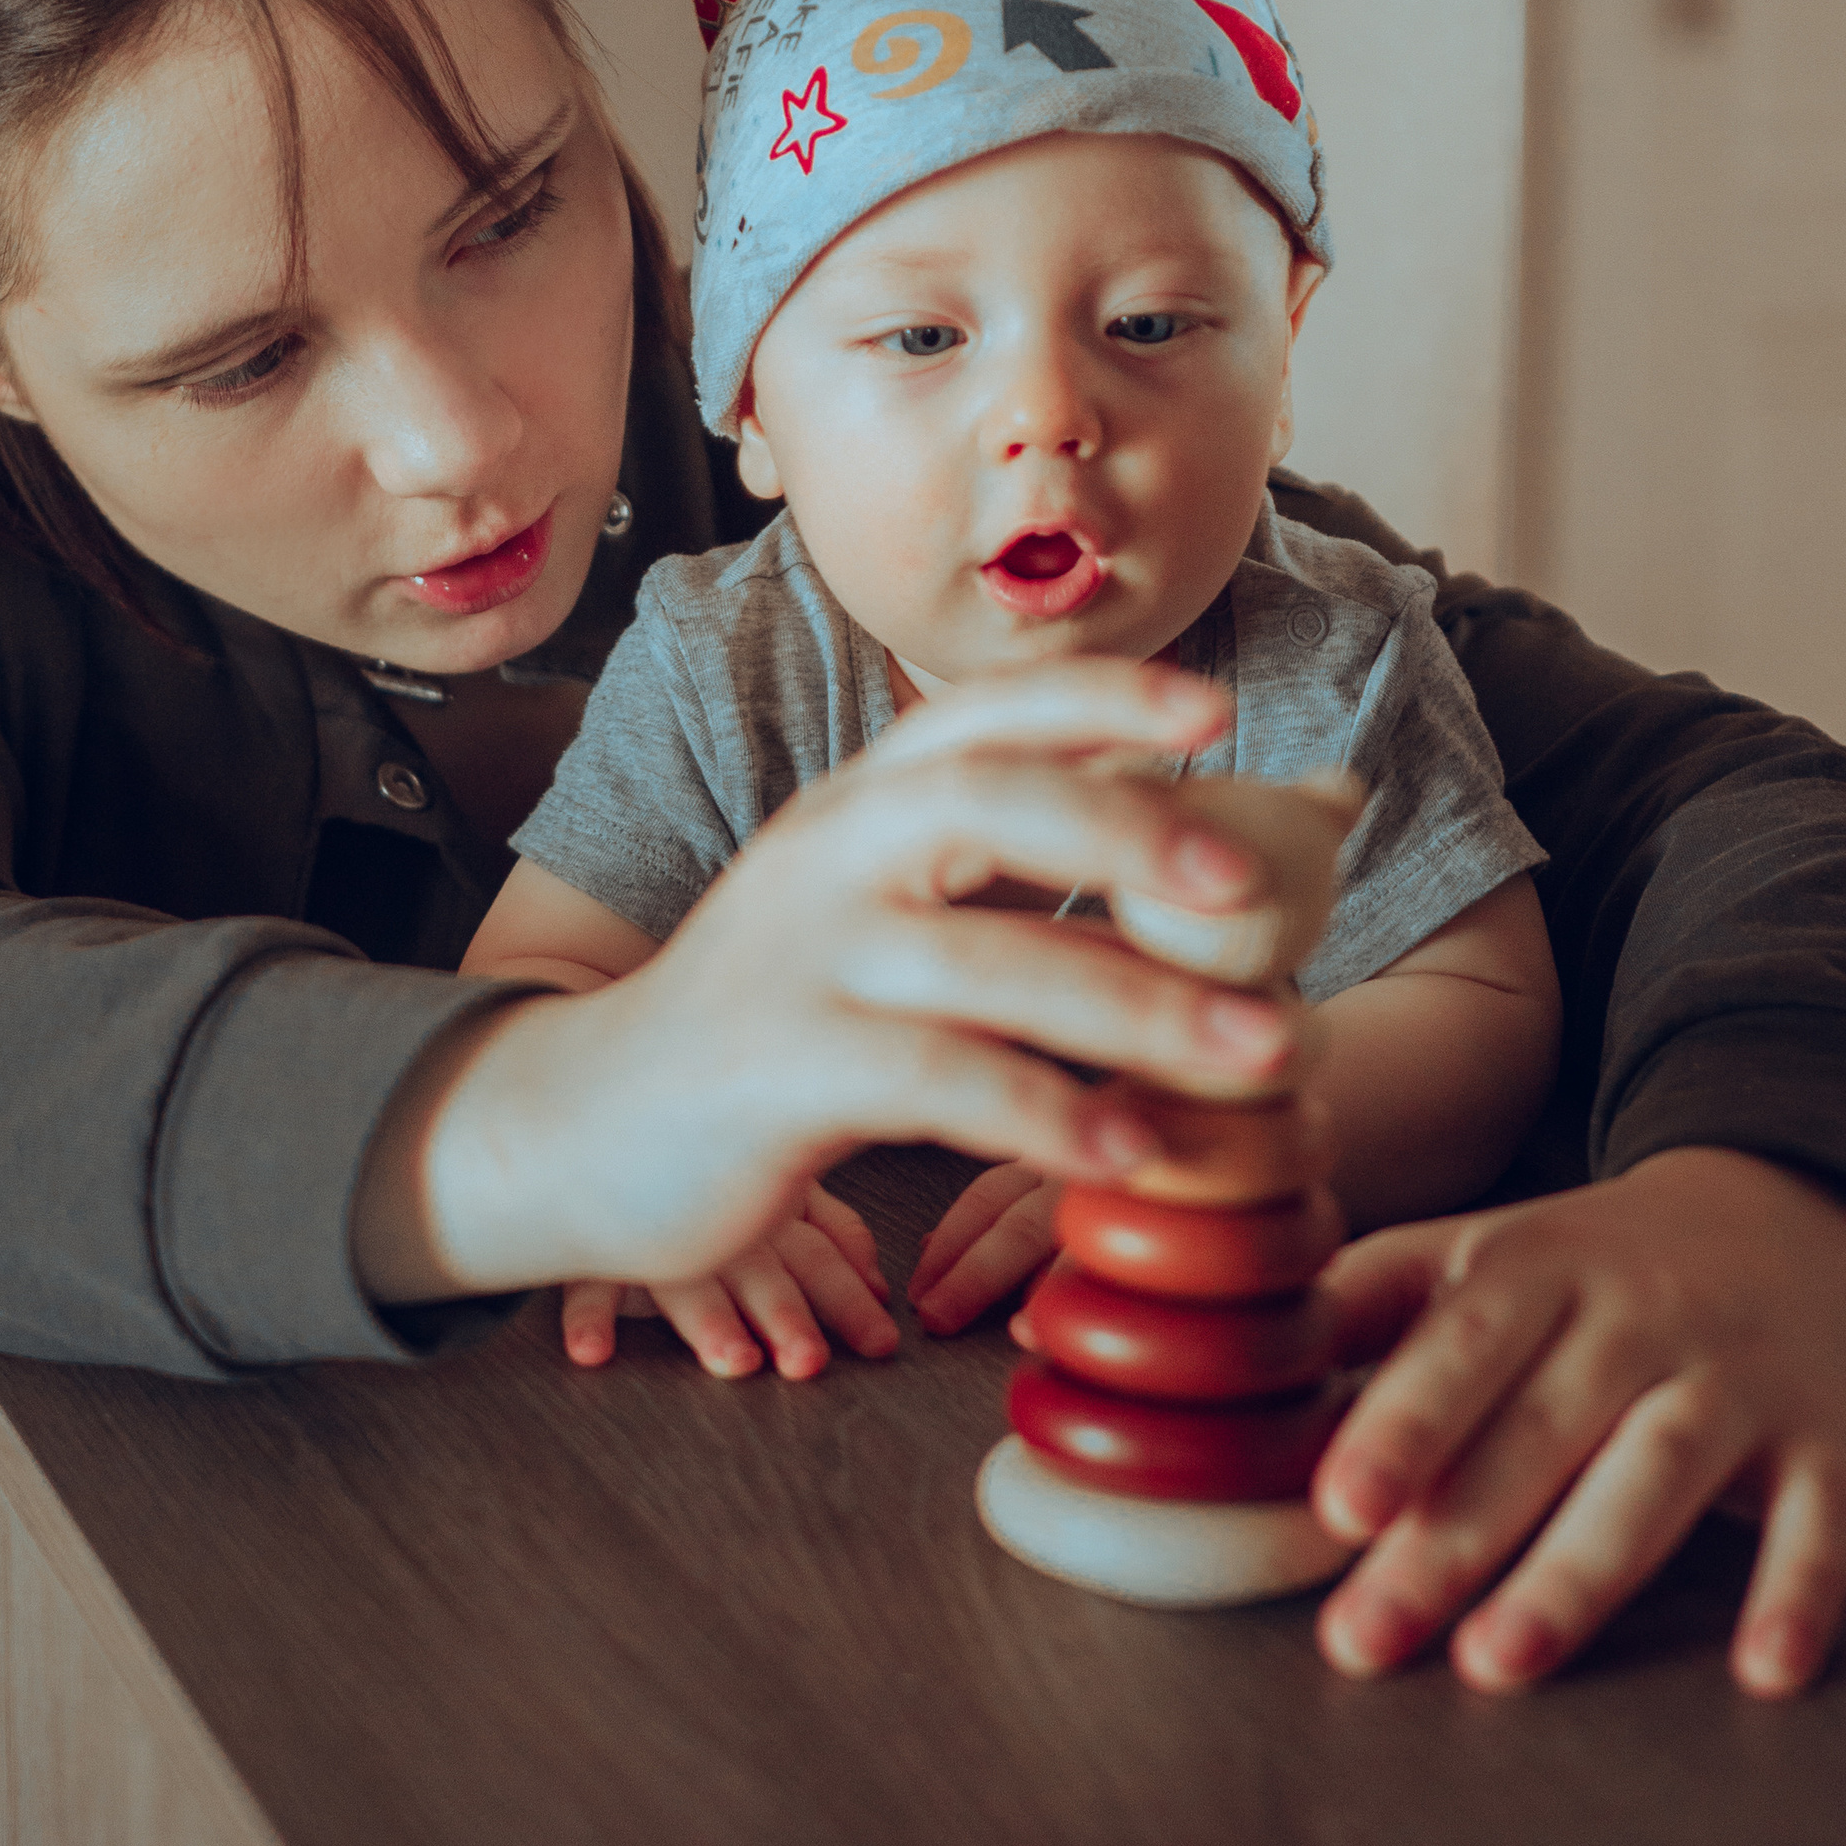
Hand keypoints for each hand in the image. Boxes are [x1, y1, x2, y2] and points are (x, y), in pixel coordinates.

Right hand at [359, 658, 1297, 1303]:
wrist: (583, 1124)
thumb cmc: (769, 1019)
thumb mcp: (872, 915)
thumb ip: (1002, 876)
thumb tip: (1184, 834)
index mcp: (856, 804)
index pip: (980, 711)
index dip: (1100, 694)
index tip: (1219, 702)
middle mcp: (828, 855)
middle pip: (985, 801)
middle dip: (1131, 831)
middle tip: (1252, 889)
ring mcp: (801, 959)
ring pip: (986, 959)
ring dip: (1141, 1009)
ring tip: (1262, 1054)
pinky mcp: (784, 1069)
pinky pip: (940, 1080)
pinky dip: (1049, 1112)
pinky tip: (1131, 1150)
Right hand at [561, 1185, 898, 1380]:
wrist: (610, 1116)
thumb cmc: (718, 1162)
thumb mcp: (785, 1185)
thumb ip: (835, 1231)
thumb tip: (880, 1287)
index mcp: (773, 1206)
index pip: (821, 1256)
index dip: (851, 1301)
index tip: (880, 1345)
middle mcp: (721, 1218)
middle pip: (763, 1271)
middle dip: (787, 1316)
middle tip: (809, 1361)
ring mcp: (657, 1231)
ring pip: (687, 1279)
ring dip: (711, 1322)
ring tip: (735, 1361)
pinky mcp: (598, 1247)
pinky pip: (590, 1280)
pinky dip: (589, 1315)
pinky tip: (592, 1351)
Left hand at [1308, 1147, 1845, 1697]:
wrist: (1777, 1214)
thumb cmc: (1583, 1264)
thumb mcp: (1474, 1251)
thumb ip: (1365, 1308)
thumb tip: (1238, 1376)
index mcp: (1536, 1261)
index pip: (1463, 1340)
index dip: (1401, 1422)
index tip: (1336, 1506)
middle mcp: (1639, 1312)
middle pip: (1538, 1433)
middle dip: (1450, 1542)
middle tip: (1365, 1638)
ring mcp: (1737, 1374)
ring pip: (1658, 1478)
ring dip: (1580, 1575)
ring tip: (1498, 1663)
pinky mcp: (1826, 1436)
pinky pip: (1824, 1519)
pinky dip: (1800, 1593)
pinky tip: (1762, 1675)